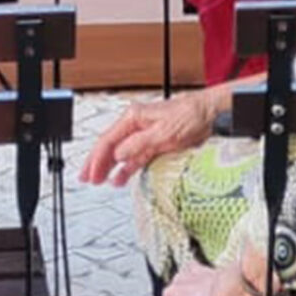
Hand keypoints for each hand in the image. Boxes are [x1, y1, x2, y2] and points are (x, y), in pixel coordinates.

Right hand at [81, 90, 218, 185]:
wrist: (209, 114)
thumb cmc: (189, 115)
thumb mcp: (164, 131)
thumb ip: (139, 144)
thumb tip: (119, 154)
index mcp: (134, 117)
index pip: (108, 139)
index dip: (97, 158)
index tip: (90, 173)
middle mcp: (137, 126)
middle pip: (110, 146)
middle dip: (97, 163)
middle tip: (87, 178)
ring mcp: (145, 136)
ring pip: (120, 154)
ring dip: (109, 168)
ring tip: (99, 181)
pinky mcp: (155, 145)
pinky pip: (135, 159)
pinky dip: (125, 170)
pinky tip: (119, 179)